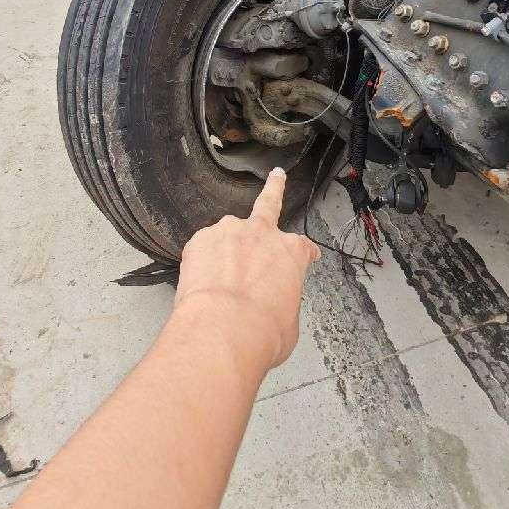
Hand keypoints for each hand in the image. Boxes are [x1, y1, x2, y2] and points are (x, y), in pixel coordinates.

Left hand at [176, 167, 318, 369]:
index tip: (309, 256)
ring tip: (218, 275)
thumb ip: (281, 302)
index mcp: (291, 252)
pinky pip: (202, 249)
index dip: (306, 254)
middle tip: (277, 177)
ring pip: (227, 234)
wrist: (223, 330)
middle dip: (275, 188)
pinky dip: (202, 263)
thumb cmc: (261, 332)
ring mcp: (229, 232)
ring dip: (225, 248)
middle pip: (270, 203)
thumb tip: (272, 309)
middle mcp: (262, 234)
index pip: (304, 248)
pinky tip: (201, 283)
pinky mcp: (200, 240)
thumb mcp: (288, 323)